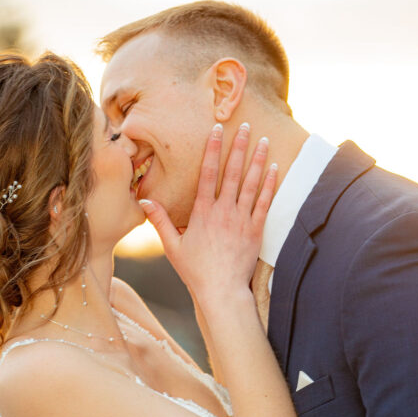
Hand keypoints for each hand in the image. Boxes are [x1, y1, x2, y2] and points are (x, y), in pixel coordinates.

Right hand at [139, 123, 276, 303]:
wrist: (221, 291)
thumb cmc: (195, 271)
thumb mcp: (172, 246)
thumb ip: (159, 220)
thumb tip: (143, 199)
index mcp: (202, 212)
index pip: (207, 173)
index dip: (212, 148)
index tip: (216, 129)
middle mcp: (223, 212)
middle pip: (233, 172)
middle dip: (239, 146)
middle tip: (246, 126)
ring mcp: (241, 220)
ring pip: (252, 183)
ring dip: (258, 160)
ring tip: (264, 140)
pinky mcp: (255, 231)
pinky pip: (264, 202)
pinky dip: (270, 184)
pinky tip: (274, 168)